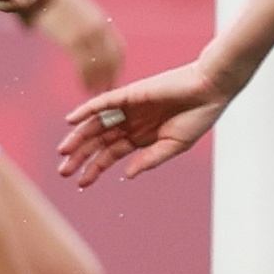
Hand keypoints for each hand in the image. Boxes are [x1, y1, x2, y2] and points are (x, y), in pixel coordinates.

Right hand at [32, 0, 126, 92]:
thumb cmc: (52, 0)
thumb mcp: (74, 10)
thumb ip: (78, 25)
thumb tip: (69, 36)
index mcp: (100, 20)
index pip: (119, 48)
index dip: (117, 66)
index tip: (113, 77)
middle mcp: (98, 27)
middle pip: (113, 59)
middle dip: (111, 77)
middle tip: (107, 91)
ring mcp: (86, 34)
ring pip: (100, 64)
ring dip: (99, 82)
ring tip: (94, 93)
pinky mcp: (72, 40)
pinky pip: (84, 65)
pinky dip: (86, 80)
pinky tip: (84, 88)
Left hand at [59, 59, 233, 186]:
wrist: (210, 91)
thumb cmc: (198, 118)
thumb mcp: (174, 146)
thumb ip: (150, 159)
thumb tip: (127, 175)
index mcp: (141, 137)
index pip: (111, 154)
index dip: (95, 169)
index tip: (81, 183)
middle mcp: (131, 123)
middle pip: (99, 142)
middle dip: (81, 157)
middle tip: (63, 172)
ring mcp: (129, 108)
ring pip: (96, 124)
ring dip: (79, 137)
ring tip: (63, 152)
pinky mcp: (130, 93)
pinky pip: (103, 102)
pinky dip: (86, 110)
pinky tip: (71, 120)